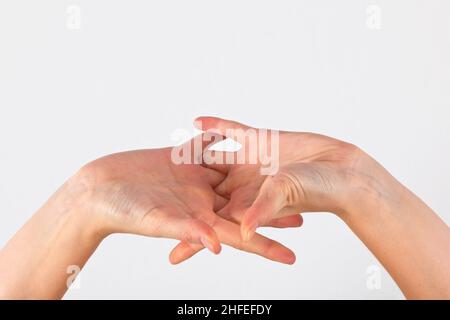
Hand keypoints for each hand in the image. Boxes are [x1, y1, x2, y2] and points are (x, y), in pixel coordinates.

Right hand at [77, 134, 295, 263]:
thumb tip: (218, 247)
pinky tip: (242, 132)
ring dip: (256, 172)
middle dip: (272, 207)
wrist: (99, 189)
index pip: (241, 234)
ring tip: (283, 170)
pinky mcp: (182, 159)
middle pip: (245, 204)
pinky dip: (225, 139)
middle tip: (304, 208)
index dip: (266, 245)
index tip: (293, 257)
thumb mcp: (157, 220)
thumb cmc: (122, 211)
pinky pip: (210, 148)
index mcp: (201, 219)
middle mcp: (202, 199)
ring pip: (233, 175)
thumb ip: (188, 231)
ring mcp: (194, 178)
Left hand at [172, 117, 367, 260]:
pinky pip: (232, 132)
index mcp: (246, 204)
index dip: (190, 233)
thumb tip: (241, 232)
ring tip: (167, 156)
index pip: (212, 221)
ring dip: (193, 158)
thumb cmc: (320, 189)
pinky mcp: (260, 141)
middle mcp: (244, 185)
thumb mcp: (286, 196)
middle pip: (205, 192)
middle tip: (154, 194)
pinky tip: (196, 121)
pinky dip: (215, 127)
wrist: (341, 169)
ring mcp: (250, 162)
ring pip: (213, 160)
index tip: (167, 248)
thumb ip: (263, 211)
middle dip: (182, 194)